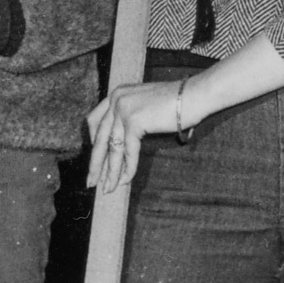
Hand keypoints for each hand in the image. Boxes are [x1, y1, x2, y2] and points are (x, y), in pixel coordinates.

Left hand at [85, 77, 184, 194]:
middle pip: (99, 137)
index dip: (92, 142)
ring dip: (110, 172)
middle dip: (95, 163)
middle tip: (91, 182)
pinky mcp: (134, 120)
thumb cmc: (174, 103)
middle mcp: (116, 99)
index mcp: (117, 93)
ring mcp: (124, 108)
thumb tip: (116, 146)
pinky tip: (126, 181)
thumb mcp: (144, 105)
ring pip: (113, 148)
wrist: (192, 96)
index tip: (96, 159)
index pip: (95, 120)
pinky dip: (128, 168)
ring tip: (108, 189)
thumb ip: (129, 116)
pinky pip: (128, 152)